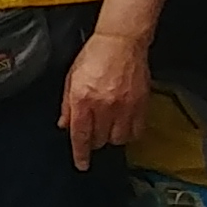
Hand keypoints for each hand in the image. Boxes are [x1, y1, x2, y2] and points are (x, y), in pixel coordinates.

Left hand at [61, 28, 150, 164]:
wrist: (120, 42)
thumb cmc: (93, 56)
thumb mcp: (70, 78)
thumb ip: (67, 105)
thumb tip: (64, 125)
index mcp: (82, 99)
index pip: (80, 135)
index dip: (80, 154)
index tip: (81, 164)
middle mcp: (104, 106)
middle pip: (99, 139)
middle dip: (94, 140)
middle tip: (93, 132)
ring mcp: (125, 106)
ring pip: (119, 139)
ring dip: (112, 137)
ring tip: (108, 127)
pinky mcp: (141, 104)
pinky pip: (137, 130)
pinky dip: (130, 133)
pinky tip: (124, 125)